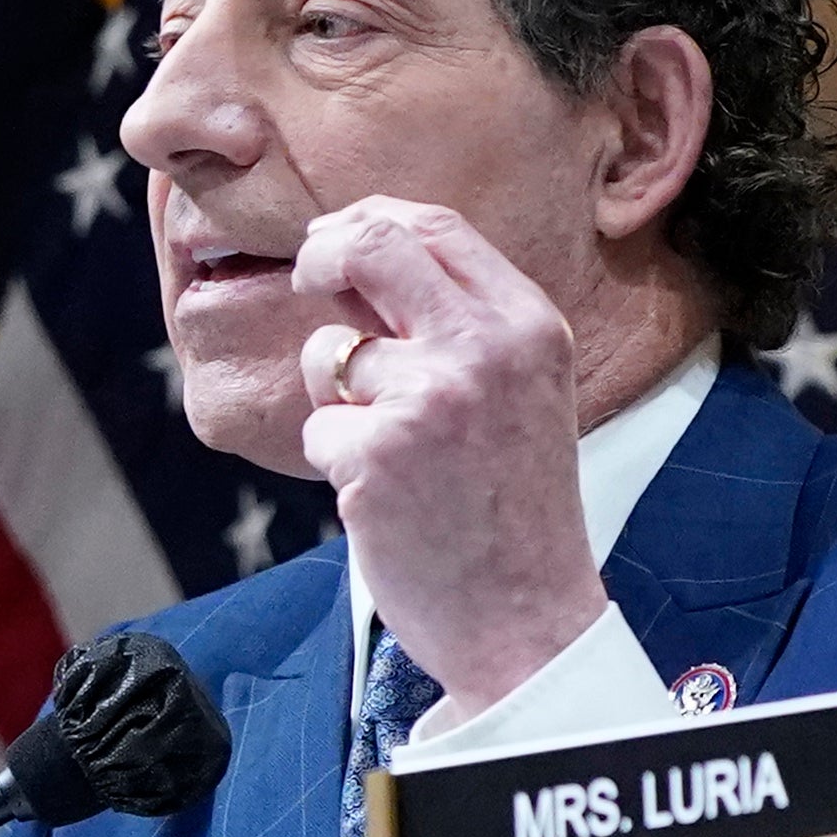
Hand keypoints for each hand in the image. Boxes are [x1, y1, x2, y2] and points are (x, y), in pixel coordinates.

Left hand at [289, 198, 603, 703]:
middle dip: (323, 255)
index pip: (435, 224)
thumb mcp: (520, 389)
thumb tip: (358, 248)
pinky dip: (337, 460)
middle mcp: (484, 349)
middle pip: (371, 244)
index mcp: (529, 324)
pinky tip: (386, 496)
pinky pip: (318, 426)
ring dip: (338, 399)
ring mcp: (427, 399)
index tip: (336, 242)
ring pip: (330, 351)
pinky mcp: (375, 454)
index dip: (367, 220)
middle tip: (308, 281)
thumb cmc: (511, 503)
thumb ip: (456, 320)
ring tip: (394, 452)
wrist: (525, 616)